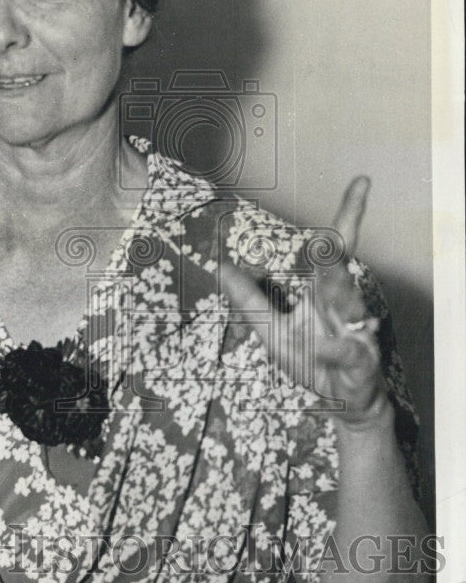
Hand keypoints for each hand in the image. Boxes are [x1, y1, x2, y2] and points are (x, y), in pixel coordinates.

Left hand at [219, 177, 390, 426]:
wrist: (347, 401)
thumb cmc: (314, 360)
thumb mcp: (271, 331)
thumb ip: (249, 299)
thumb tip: (221, 267)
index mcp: (325, 291)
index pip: (335, 248)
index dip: (348, 215)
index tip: (362, 181)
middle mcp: (342, 304)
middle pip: (339, 269)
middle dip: (332, 250)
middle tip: (326, 231)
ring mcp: (354, 331)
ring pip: (347, 302)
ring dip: (338, 285)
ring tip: (330, 260)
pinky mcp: (360, 361)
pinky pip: (346, 351)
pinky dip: (334, 349)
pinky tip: (324, 346)